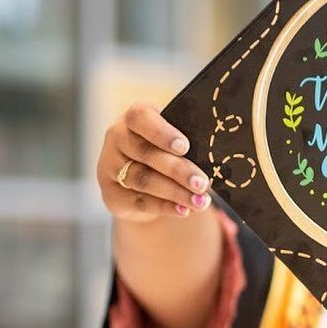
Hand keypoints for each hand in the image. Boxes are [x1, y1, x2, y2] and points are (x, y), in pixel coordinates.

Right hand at [97, 103, 211, 222]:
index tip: (185, 147)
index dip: (161, 132)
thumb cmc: (163, 151)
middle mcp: (117, 139)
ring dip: (175, 192)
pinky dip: (165, 207)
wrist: (138, 181)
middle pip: (146, 153)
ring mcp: (110, 167)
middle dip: (178, 170)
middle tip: (203, 183)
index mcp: (133, 119)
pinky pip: (140, 201)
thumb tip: (216, 155)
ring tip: (200, 201)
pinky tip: (184, 210)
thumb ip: (186, 142)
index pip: (139, 117)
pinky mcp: (112, 194)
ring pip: (143, 180)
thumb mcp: (171, 141)